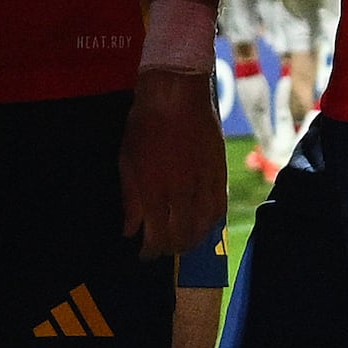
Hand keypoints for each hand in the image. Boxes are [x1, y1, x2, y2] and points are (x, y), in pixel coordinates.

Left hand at [121, 66, 219, 261]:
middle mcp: (182, 192)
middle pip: (182, 237)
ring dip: (192, 240)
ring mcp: (204, 183)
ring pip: (204, 226)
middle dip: (170, 249)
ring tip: (182, 241)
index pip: (157, 237)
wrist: (177, 93)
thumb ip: (130, 199)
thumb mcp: (127, 161)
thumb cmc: (145, 123)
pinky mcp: (220, 173)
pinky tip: (203, 222)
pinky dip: (210, 221)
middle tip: (162, 249)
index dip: (150, 252)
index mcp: (155, 191)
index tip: (144, 254)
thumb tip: (130, 230)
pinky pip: (219, 207)